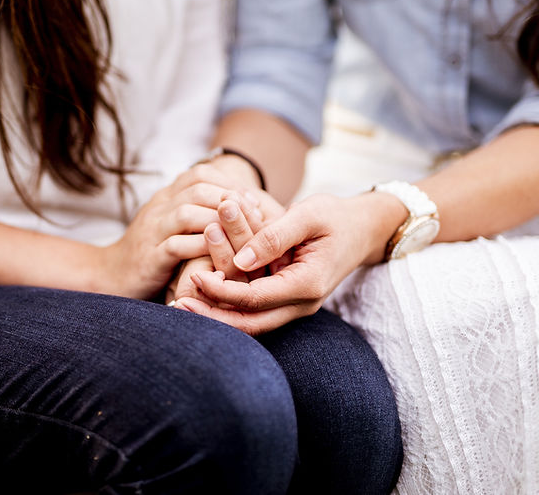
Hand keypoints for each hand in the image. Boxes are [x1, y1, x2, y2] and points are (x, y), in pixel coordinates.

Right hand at [101, 164, 259, 299]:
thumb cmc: (150, 252)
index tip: (252, 200)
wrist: (109, 275)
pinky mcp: (150, 256)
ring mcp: (152, 230)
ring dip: (220, 222)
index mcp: (165, 197)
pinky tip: (224, 256)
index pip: (199, 174)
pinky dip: (204, 247)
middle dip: (231, 200)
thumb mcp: (171, 225)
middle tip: (256, 216)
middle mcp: (158, 208)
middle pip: (198, 189)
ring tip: (244, 234)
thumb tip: (236, 206)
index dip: (229, 183)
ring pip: (188, 213)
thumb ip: (195, 212)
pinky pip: (178, 245)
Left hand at [173, 192, 404, 334]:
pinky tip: (202, 298)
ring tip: (180, 305)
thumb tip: (240, 260)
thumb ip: (274, 235)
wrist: (362, 229)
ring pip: (251, 323)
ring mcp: (296, 306)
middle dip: (212, 318)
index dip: (222, 291)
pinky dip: (228, 307)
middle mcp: (302, 303)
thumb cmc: (335, 216)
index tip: (195, 277)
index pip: (256, 298)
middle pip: (250, 324)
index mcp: (307, 284)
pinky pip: (256, 311)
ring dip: (216, 316)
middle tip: (176, 307)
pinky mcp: (288, 300)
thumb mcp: (308, 215)